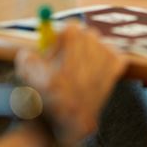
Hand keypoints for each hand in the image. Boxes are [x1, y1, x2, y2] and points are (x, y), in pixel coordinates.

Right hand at [15, 22, 127, 146]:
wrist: (72, 119)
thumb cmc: (49, 94)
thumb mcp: (29, 72)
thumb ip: (29, 55)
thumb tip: (30, 49)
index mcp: (72, 34)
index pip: (70, 27)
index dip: (62, 40)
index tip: (58, 51)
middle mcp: (92, 38)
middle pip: (86, 35)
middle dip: (77, 47)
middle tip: (69, 63)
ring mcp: (107, 51)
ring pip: (100, 46)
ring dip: (90, 56)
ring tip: (81, 74)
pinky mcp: (118, 65)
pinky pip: (113, 56)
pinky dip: (105, 65)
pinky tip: (94, 77)